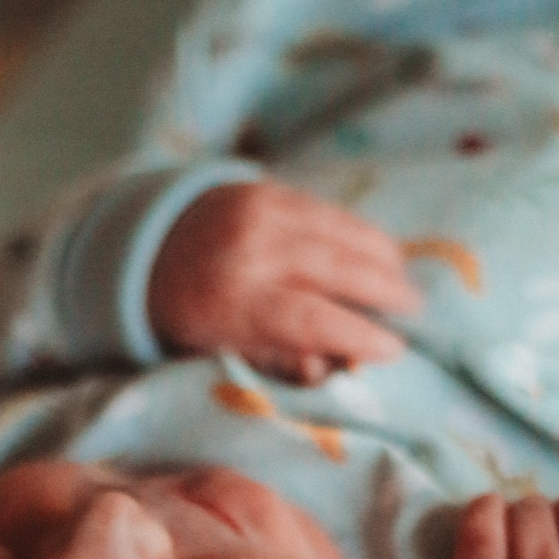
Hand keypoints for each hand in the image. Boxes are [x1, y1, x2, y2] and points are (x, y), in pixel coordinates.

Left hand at [147, 181, 422, 383]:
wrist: (142, 246)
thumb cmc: (188, 316)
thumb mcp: (220, 351)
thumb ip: (276, 359)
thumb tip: (334, 369)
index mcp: (233, 303)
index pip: (312, 320)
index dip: (359, 335)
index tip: (394, 351)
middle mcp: (251, 252)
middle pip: (338, 269)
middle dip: (385, 291)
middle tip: (415, 312)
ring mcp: (261, 213)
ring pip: (342, 232)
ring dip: (383, 257)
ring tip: (405, 283)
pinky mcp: (268, 189)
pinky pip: (329, 211)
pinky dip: (360, 233)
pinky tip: (380, 252)